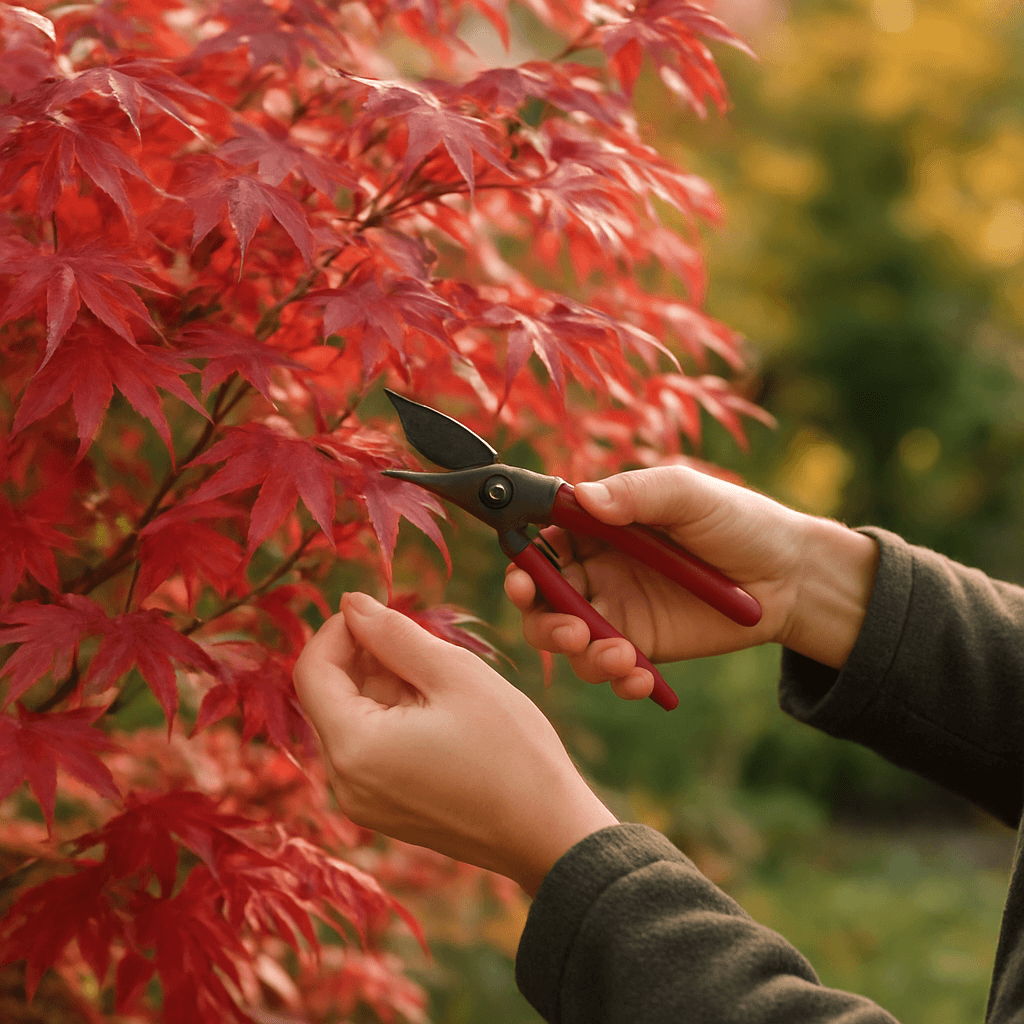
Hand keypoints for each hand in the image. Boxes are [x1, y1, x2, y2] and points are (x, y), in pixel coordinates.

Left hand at [293, 592, 618, 897]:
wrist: (551, 833)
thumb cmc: (511, 749)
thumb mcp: (453, 673)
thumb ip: (393, 633)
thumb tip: (350, 602)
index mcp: (354, 748)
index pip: (312, 670)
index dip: (339, 630)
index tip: (383, 613)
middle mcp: (345, 783)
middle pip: (330, 696)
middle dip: (368, 657)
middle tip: (427, 646)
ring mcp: (364, 803)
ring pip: (352, 719)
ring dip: (385, 686)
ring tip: (443, 684)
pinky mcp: (385, 811)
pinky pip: (370, 749)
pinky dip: (394, 718)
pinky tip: (442, 714)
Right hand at [505, 465, 877, 698]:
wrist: (790, 578)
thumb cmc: (738, 522)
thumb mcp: (688, 494)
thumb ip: (637, 493)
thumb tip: (583, 497)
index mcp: (597, 526)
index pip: (541, 544)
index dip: (523, 564)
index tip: (523, 581)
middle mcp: (596, 568)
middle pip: (541, 599)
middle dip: (544, 621)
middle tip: (572, 631)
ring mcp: (615, 611)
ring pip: (568, 640)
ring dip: (581, 655)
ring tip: (622, 657)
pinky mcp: (640, 647)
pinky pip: (608, 669)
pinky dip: (616, 680)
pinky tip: (641, 678)